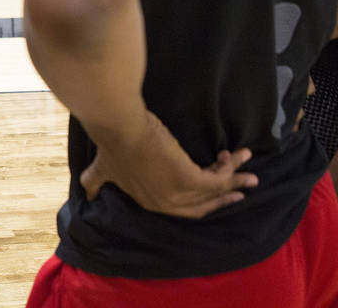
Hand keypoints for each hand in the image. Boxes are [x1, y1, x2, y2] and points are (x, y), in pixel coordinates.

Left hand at [80, 111, 258, 218]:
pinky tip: (236, 155)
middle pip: (203, 205)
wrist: (118, 126)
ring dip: (235, 179)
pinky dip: (230, 167)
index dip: (201, 203)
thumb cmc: (111, 143)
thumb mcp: (101, 168)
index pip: (181, 210)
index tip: (215, 194)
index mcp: (148, 202)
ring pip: (215, 190)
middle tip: (242, 191)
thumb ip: (95, 181)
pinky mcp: (189, 178)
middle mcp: (165, 203)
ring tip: (251, 173)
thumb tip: (86, 193)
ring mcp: (177, 193)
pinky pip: (218, 177)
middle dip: (225, 198)